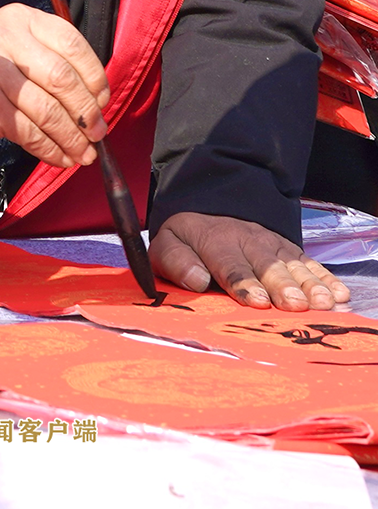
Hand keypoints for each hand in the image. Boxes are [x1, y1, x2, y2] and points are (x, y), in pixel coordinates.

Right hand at [0, 3, 110, 168]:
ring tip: (83, 152)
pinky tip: (60, 157)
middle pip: (64, 78)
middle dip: (88, 111)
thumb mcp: (7, 42)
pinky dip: (51, 150)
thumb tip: (92, 96)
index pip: (72, 43)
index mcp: (20, 19)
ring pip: (50, 110)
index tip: (102, 99)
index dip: (94, 76)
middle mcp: (7, 40)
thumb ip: (45, 57)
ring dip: (73, 137)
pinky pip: (30, 133)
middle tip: (98, 131)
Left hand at [149, 212, 350, 310]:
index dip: (244, 283)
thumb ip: (176, 262)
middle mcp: (247, 239)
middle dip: (281, 285)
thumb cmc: (188, 238)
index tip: (258, 301)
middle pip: (266, 265)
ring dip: (309, 284)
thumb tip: (196, 280)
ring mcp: (271, 242)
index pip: (229, 264)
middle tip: (294, 304)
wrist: (209, 203)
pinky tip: (340, 294)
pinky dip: (326, 277)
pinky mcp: (288, 248)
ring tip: (323, 303)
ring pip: (292, 264)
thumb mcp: (167, 244)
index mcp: (214, 241)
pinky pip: (309, 262)